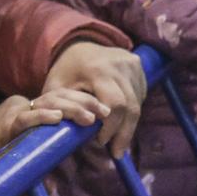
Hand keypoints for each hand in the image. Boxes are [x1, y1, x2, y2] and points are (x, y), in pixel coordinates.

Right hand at [0, 88, 104, 156]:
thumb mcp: (27, 150)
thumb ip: (43, 157)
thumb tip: (61, 183)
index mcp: (34, 108)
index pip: (61, 97)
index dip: (83, 100)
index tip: (103, 110)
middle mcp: (27, 105)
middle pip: (59, 96)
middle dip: (84, 102)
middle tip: (104, 112)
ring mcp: (18, 112)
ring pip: (48, 103)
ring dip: (71, 109)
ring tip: (89, 118)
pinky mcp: (9, 124)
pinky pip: (27, 118)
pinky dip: (42, 116)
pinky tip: (57, 118)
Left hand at [44, 42, 146, 158]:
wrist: (77, 44)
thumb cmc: (65, 71)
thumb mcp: (56, 88)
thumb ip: (65, 110)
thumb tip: (74, 136)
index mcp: (97, 70)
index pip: (114, 105)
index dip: (111, 128)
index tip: (101, 142)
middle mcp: (118, 64)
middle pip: (130, 107)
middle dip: (124, 133)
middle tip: (116, 151)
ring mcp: (131, 63)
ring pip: (137, 103)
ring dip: (129, 124)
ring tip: (118, 140)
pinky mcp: (138, 65)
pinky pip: (140, 95)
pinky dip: (132, 111)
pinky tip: (121, 119)